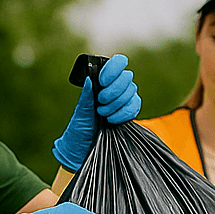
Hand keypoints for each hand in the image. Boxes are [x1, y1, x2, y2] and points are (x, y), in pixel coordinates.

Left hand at [52, 53, 141, 170]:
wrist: (82, 151)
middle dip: (113, 91)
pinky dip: (124, 113)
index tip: (101, 82)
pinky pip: (135, 106)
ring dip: (116, 104)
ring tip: (103, 115)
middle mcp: (115, 88)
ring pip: (132, 91)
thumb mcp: (80, 113)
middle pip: (126, 77)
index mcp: (101, 82)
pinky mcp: (130, 113)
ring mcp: (124, 100)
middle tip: (100, 104)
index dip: (113, 69)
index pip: (118, 62)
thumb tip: (88, 79)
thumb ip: (86, 97)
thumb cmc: (79, 129)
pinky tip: (112, 120)